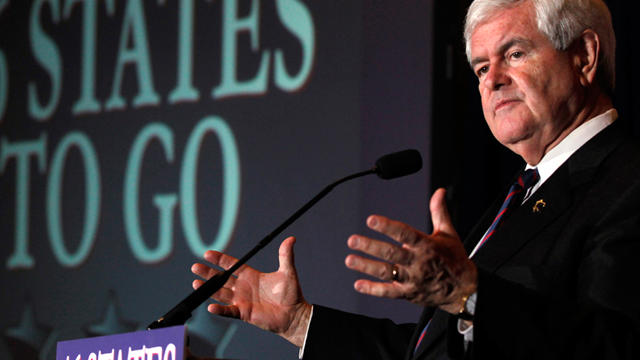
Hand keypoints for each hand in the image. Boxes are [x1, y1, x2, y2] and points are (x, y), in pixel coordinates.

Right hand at [191, 236, 311, 346]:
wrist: (294, 315)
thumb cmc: (291, 294)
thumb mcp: (288, 272)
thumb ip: (285, 256)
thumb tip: (291, 239)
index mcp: (251, 275)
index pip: (232, 265)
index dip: (220, 259)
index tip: (207, 253)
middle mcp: (243, 287)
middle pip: (221, 278)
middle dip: (208, 273)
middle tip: (195, 267)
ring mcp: (242, 300)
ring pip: (220, 293)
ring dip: (208, 289)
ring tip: (196, 283)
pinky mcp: (244, 313)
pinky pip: (228, 311)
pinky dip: (220, 310)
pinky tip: (211, 306)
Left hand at [345, 188, 476, 313]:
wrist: (464, 290)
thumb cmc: (454, 259)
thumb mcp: (448, 234)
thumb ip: (439, 212)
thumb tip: (439, 191)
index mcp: (426, 245)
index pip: (405, 233)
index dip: (387, 226)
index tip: (371, 220)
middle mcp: (418, 263)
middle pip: (391, 254)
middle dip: (370, 247)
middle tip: (352, 240)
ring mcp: (412, 280)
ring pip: (387, 272)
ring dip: (367, 266)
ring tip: (349, 260)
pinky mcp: (408, 294)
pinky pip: (389, 293)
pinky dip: (373, 290)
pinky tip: (358, 284)